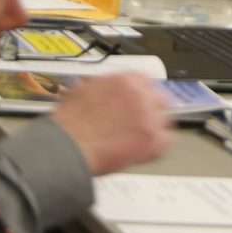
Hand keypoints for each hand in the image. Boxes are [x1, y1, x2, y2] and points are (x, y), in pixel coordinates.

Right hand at [47, 73, 171, 173]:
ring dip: (152, 130)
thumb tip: (106, 91)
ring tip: (135, 141)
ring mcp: (149, 116)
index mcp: (125, 79)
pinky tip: (139, 153)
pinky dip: (154, 149)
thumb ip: (103, 88)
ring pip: (164, 121)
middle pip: (160, 99)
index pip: (146, 82)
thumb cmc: (68, 125)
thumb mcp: (83, 91)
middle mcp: (141, 94)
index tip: (141, 104)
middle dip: (151, 111)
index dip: (142, 96)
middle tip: (141, 125)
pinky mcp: (153, 139)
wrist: (67, 146)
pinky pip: (164, 143)